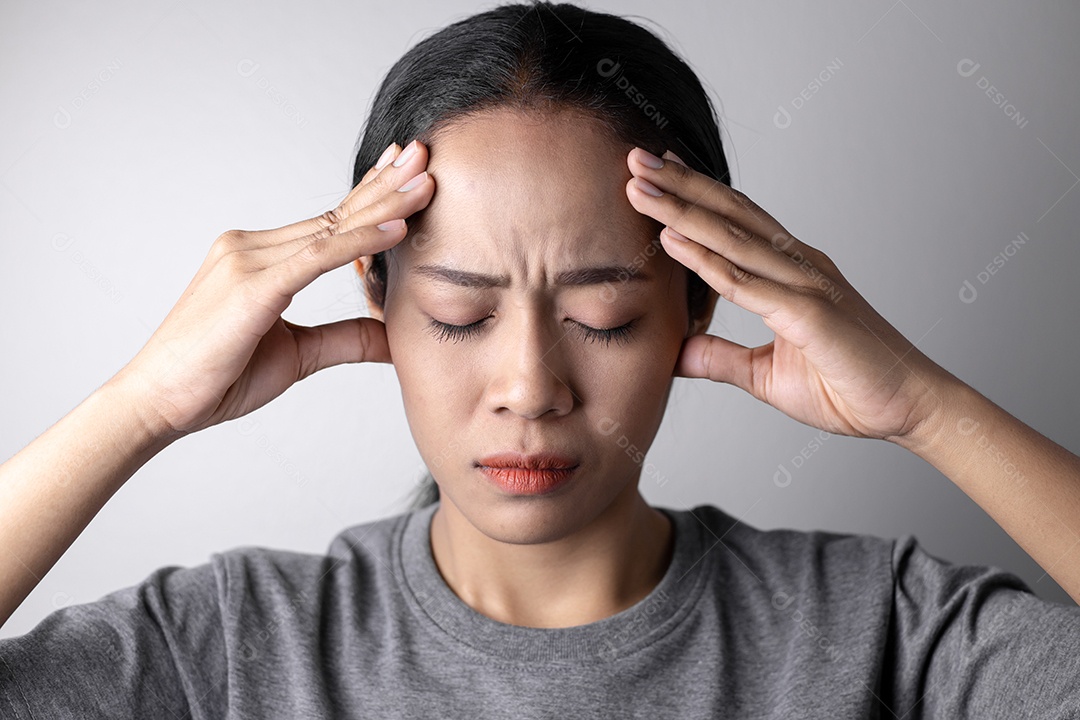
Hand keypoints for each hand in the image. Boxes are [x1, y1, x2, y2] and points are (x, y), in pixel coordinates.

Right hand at [111, 140, 434, 438]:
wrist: (158, 404)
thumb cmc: (216, 378)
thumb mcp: (297, 356)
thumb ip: (344, 339)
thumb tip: (392, 340)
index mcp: (259, 258)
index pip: (328, 222)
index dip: (370, 197)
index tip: (405, 173)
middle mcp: (251, 248)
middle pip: (334, 214)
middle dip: (384, 184)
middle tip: (424, 154)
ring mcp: (248, 261)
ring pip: (332, 228)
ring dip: (384, 204)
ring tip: (426, 181)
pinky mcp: (252, 287)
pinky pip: (317, 258)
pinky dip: (360, 242)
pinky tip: (397, 229)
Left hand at [624, 146, 952, 443]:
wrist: (911, 408)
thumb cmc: (848, 386)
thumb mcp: (766, 375)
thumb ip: (722, 358)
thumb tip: (677, 352)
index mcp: (792, 273)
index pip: (735, 224)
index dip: (694, 196)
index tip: (655, 173)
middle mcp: (798, 266)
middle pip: (729, 215)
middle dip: (679, 185)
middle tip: (634, 157)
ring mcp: (805, 285)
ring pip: (732, 238)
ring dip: (681, 208)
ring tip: (639, 184)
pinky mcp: (809, 314)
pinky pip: (746, 284)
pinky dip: (706, 259)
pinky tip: (671, 238)